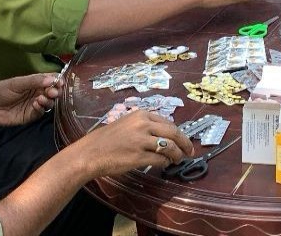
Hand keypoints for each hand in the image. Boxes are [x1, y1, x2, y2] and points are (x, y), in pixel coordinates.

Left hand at [0, 73, 62, 127]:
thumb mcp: (16, 83)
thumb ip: (34, 81)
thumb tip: (53, 79)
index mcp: (34, 82)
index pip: (51, 79)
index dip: (58, 80)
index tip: (61, 82)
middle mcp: (37, 93)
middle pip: (53, 92)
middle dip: (55, 91)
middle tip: (53, 92)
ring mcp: (34, 105)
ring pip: (49, 103)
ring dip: (49, 100)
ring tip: (42, 98)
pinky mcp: (30, 116)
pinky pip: (40, 113)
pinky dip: (41, 108)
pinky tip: (36, 104)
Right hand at [75, 110, 193, 177]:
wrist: (91, 153)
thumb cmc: (107, 140)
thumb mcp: (127, 124)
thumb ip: (146, 126)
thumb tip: (166, 135)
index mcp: (142, 115)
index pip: (169, 123)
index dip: (180, 133)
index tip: (184, 140)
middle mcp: (143, 125)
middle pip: (174, 133)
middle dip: (185, 143)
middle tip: (189, 152)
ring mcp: (141, 141)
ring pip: (170, 147)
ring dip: (177, 155)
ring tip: (177, 160)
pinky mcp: (139, 156)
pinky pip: (160, 159)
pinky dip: (165, 163)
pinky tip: (164, 164)